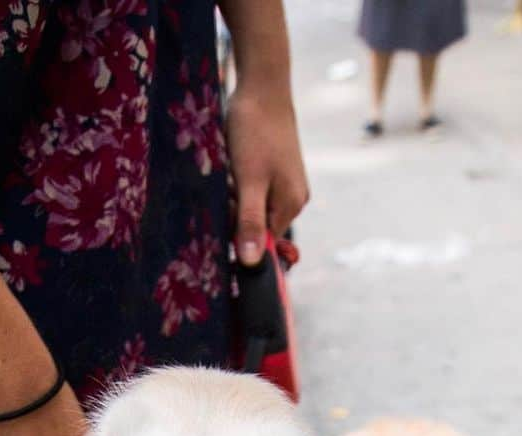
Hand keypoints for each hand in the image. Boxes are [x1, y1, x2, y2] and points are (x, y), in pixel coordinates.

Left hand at [224, 81, 309, 264]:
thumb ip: (250, 222)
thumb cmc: (255, 131)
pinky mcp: (274, 171)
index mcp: (291, 206)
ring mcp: (285, 185)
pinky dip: (237, 183)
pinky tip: (235, 163)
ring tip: (232, 169)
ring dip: (234, 196)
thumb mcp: (249, 180)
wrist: (262, 85)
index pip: (263, 244)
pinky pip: (251, 191)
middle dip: (236, 212)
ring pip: (250, 208)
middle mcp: (293, 200)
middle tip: (229, 183)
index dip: (239, 233)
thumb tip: (252, 263)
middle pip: (255, 226)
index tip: (229, 208)